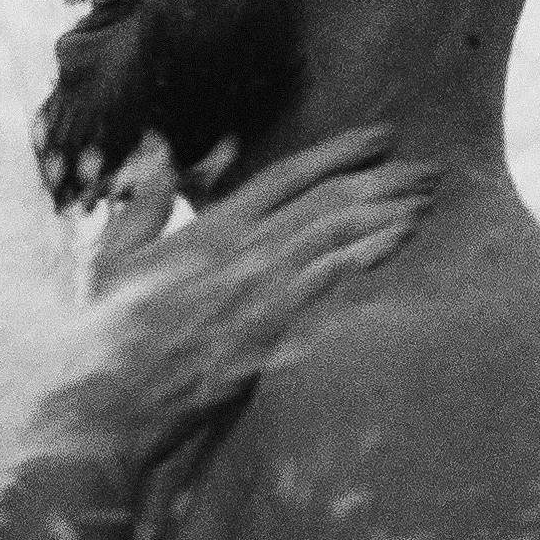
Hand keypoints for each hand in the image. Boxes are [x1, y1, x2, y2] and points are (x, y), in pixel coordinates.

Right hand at [58, 125, 423, 450]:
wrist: (112, 401)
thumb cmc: (110, 335)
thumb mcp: (115, 259)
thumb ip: (143, 204)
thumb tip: (158, 155)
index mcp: (209, 228)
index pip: (287, 175)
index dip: (339, 152)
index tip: (381, 138)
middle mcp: (241, 250)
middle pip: (328, 200)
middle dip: (384, 181)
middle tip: (428, 170)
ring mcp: (259, 290)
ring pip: (337, 236)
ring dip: (387, 215)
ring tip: (427, 203)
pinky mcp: (272, 329)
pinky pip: (330, 284)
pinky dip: (367, 259)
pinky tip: (400, 247)